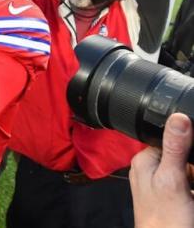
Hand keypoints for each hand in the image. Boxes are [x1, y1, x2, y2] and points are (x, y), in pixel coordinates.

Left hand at [130, 113, 193, 227]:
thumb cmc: (166, 220)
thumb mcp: (173, 179)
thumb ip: (175, 148)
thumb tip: (178, 117)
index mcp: (145, 160)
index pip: (171, 139)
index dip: (190, 146)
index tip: (192, 165)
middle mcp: (150, 170)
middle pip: (184, 157)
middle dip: (193, 168)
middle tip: (190, 186)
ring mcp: (162, 185)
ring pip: (189, 171)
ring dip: (193, 179)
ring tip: (189, 195)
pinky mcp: (173, 197)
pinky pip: (189, 184)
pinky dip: (193, 188)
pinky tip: (191, 198)